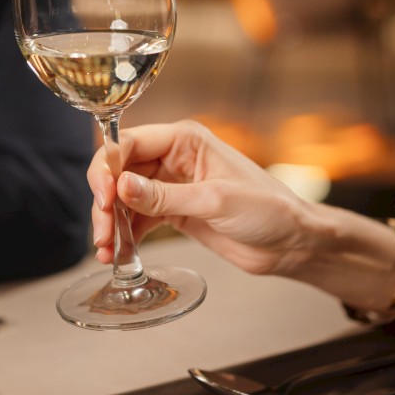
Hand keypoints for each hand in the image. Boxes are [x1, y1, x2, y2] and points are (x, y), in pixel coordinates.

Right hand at [88, 120, 311, 276]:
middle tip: (102, 232)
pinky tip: (117, 254)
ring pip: (124, 197)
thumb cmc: (269, 210)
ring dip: (111, 222)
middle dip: (104, 200)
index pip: (129, 142)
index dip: (107, 167)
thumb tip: (120, 186)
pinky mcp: (173, 211)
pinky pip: (137, 219)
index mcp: (185, 140)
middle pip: (119, 171)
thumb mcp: (215, 201)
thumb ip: (165, 196)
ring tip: (106, 250)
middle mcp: (173, 158)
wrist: (292, 243)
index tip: (102, 197)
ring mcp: (171, 185)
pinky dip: (125, 235)